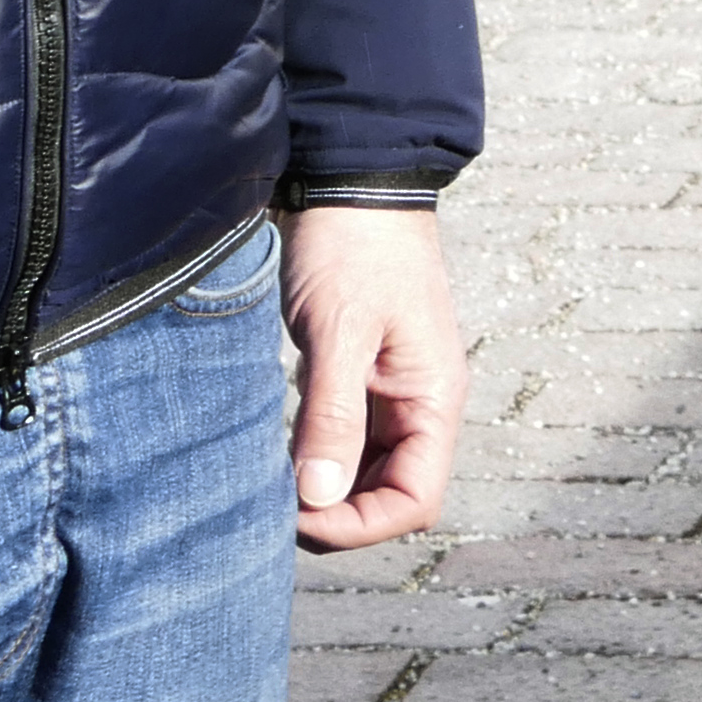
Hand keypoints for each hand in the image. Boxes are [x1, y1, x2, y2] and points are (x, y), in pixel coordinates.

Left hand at [281, 204, 465, 550]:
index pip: (416, 500)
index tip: (298, 514)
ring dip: (324, 487)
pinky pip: (344, 437)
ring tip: (268, 481)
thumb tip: (319, 498)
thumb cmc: (353, 246)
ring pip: (364, 470)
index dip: (361, 525)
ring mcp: (390, 388)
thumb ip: (333, 416)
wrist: (349, 176)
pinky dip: (313, 454)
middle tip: (271, 505)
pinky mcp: (358, 372)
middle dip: (337, 513)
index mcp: (433, 397)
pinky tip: (274, 447)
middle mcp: (419, 401)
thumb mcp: (341, 331)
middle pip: (391, 494)